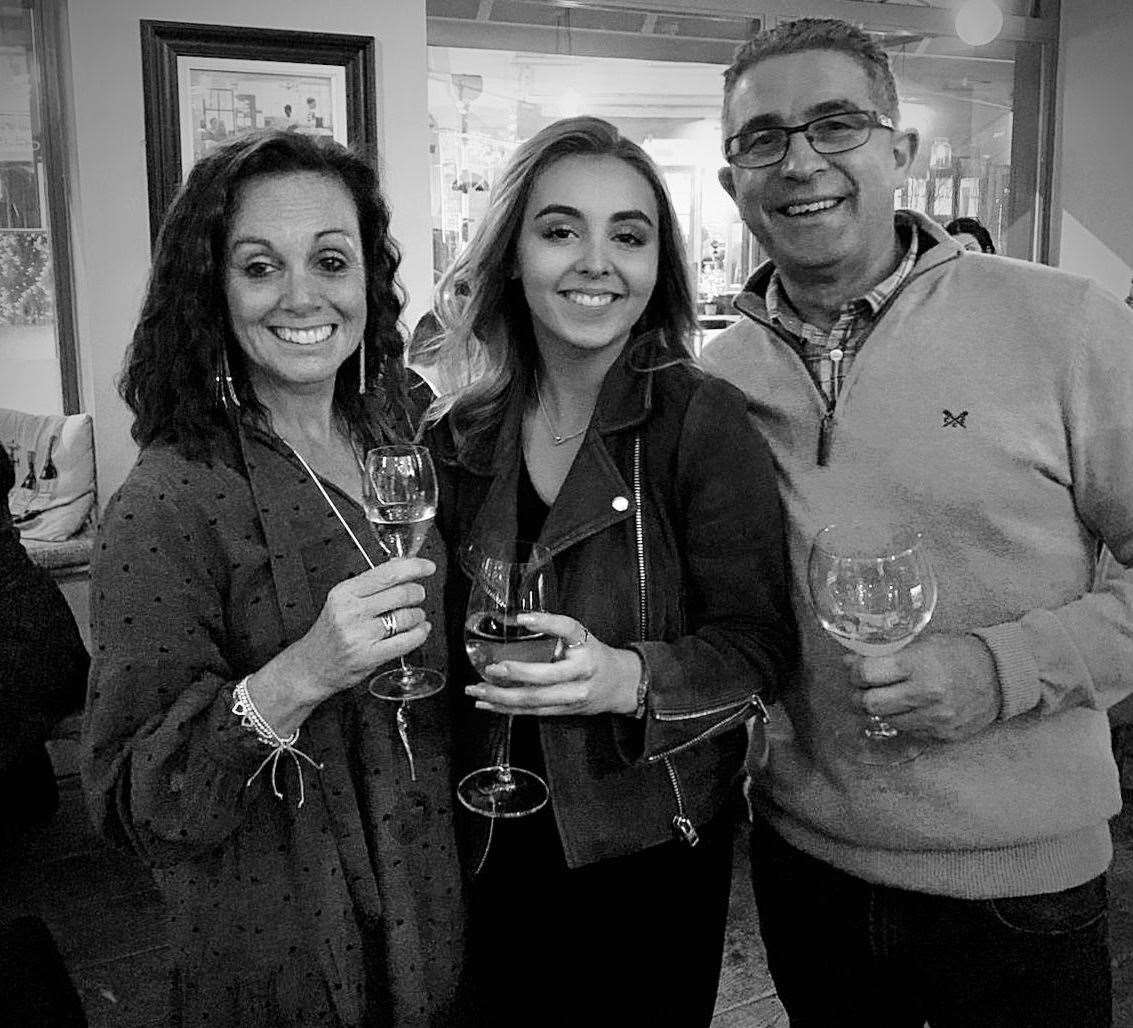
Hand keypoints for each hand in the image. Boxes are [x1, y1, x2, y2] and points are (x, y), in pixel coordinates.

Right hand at [250, 558, 434, 731]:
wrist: (311, 666)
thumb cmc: (330, 632)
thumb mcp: (343, 600)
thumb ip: (372, 583)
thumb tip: (402, 564)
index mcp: (345, 592)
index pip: (387, 573)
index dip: (413, 567)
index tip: (427, 567)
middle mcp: (351, 611)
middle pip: (401, 593)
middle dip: (417, 592)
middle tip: (418, 594)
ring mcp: (360, 635)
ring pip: (407, 616)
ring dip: (418, 614)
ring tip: (414, 616)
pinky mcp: (370, 655)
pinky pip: (407, 640)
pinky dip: (420, 633)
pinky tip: (419, 630)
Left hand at [465, 612, 640, 716]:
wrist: (619, 685)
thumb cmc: (594, 656)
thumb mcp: (582, 637)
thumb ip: (556, 631)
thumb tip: (517, 620)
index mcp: (586, 649)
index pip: (568, 630)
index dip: (546, 623)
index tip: (522, 619)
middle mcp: (581, 674)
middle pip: (546, 677)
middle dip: (515, 674)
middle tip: (491, 668)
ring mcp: (572, 697)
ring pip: (534, 700)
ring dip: (502, 697)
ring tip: (477, 690)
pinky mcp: (563, 712)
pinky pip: (532, 712)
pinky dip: (507, 709)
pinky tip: (488, 704)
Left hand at [845, 633, 999, 742]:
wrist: (1000, 674)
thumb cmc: (958, 653)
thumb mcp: (923, 643)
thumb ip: (887, 654)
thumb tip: (849, 661)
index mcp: (917, 665)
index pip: (866, 674)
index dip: (854, 673)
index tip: (855, 671)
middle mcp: (926, 693)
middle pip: (870, 704)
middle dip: (860, 696)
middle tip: (863, 690)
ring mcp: (936, 718)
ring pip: (888, 721)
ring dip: (883, 710)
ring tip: (889, 698)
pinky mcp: (944, 735)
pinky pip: (910, 732)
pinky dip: (905, 721)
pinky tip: (911, 708)